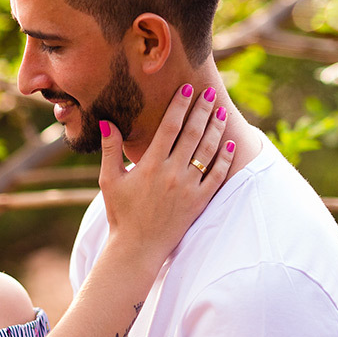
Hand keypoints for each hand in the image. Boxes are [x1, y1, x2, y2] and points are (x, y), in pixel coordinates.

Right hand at [98, 84, 232, 264]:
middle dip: (202, 110)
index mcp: (151, 165)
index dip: (180, 105)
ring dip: (216, 129)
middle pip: (193, 134)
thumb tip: (107, 121)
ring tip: (222, 113)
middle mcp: (172, 173)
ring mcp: (189, 188)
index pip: (169, 127)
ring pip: (208, 151)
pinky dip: (225, 159)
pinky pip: (218, 176)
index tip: (188, 88)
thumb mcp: (109, 180)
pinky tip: (230, 144)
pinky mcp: (200, 202)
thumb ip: (110, 149)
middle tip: (210, 93)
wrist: (138, 248)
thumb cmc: (121, 213)